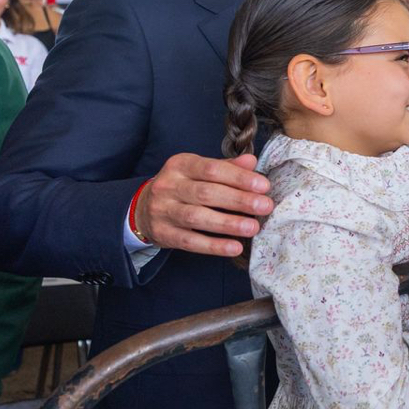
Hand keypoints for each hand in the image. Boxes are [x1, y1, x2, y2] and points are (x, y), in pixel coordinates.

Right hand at [135, 153, 272, 256]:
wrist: (143, 209)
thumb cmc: (182, 187)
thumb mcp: (198, 171)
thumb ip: (226, 167)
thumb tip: (251, 161)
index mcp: (181, 165)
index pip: (212, 169)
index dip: (239, 177)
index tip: (264, 186)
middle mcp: (169, 185)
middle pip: (206, 193)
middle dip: (239, 200)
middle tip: (265, 206)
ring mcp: (163, 210)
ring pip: (198, 217)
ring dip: (228, 223)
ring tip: (253, 227)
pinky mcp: (163, 233)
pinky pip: (190, 241)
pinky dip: (214, 246)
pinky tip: (234, 247)